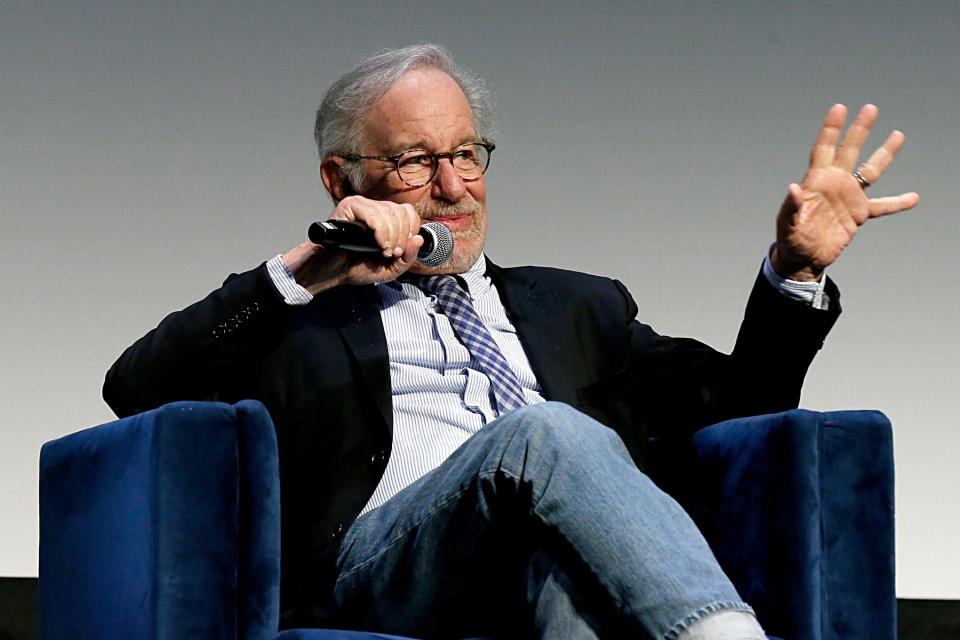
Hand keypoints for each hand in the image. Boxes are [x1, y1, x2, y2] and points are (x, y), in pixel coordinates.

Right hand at [281, 195, 423, 294]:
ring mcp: (361, 206)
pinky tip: (378, 245)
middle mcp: (373, 208)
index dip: (411, 231)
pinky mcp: (348, 207)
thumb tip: (419, 239)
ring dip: (392, 237)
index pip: (408, 212)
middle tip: (392, 254)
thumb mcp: (390, 269)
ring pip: (390, 213)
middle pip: (401, 212)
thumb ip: (408, 257)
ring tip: (384, 252)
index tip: (402, 250)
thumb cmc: (354, 267)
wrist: (330, 272)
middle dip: (402, 237)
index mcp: (383, 218)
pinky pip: (373, 214)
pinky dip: (381, 232)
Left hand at [771, 104, 919, 281]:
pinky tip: (913, 197)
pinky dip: (897, 203)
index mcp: (816, 182)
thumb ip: (792, 206)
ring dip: (884, 154)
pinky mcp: (858, 215)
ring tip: (898, 134)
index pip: (824, 150)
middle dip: (859, 130)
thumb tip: (793, 188)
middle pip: (849, 151)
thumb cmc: (790, 239)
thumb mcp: (788, 224)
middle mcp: (834, 184)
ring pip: (870, 171)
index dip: (831, 129)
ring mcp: (848, 197)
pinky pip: (882, 206)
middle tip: (870, 108)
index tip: (839, 108)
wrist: (803, 258)